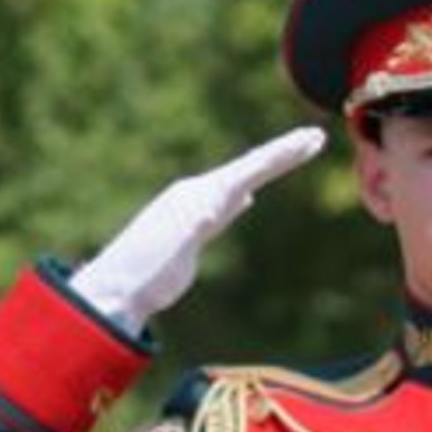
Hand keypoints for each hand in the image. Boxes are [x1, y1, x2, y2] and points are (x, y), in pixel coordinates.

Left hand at [70, 127, 327, 332]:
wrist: (116, 293)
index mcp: (198, 195)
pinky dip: (239, 199)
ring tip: (290, 157)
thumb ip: (195, 225)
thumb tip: (219, 205)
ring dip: (265, 171)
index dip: (280, 155)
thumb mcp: (174, 248)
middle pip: (247, 169)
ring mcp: (194, 213)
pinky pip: (223, 208)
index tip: (310, 140)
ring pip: (238, 184)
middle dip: (282, 154)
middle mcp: (197, 196)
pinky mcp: (192, 235)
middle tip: (315, 138)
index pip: (248, 169)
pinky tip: (246, 199)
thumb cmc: (145, 273)